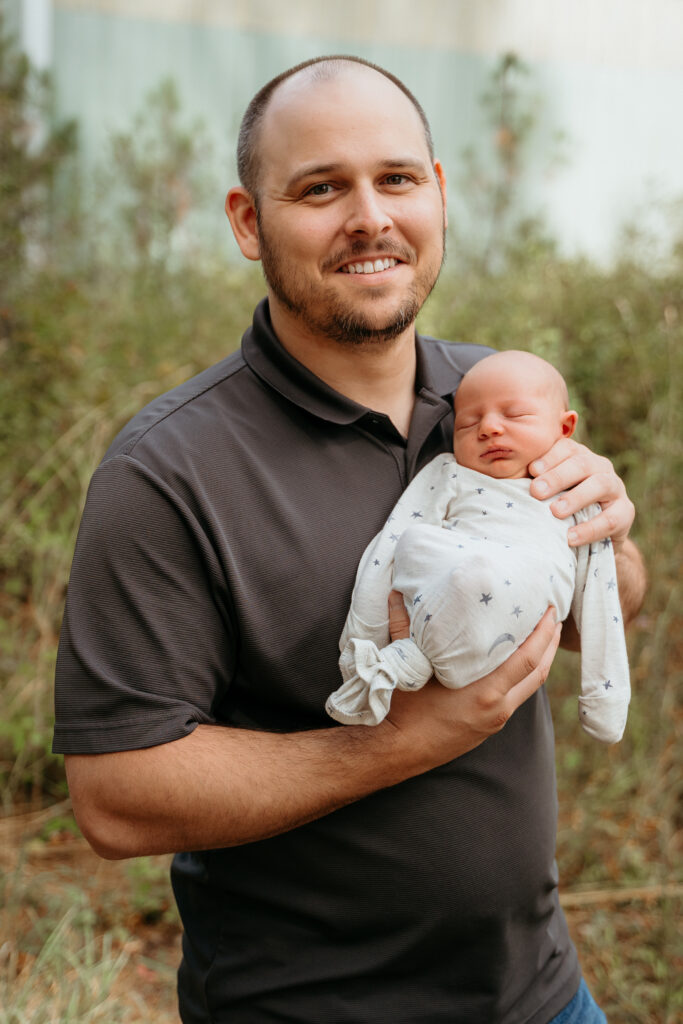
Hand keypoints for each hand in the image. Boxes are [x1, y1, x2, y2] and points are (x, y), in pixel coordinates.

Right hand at [386, 592, 560, 765]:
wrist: (397, 751)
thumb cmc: (402, 709)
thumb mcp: (407, 664)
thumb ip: (404, 627)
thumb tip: (395, 594)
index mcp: (485, 692)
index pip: (528, 659)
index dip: (543, 634)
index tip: (549, 610)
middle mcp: (497, 708)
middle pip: (539, 673)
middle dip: (550, 644)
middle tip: (554, 617)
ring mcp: (494, 720)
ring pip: (529, 687)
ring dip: (541, 661)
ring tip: (544, 636)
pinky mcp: (488, 727)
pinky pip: (515, 697)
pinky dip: (523, 676)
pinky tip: (517, 663)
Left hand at [528, 438, 634, 549]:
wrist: (593, 538)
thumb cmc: (562, 510)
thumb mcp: (549, 494)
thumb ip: (534, 483)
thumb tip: (503, 479)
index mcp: (579, 456)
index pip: (565, 448)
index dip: (548, 457)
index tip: (530, 470)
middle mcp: (599, 467)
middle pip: (581, 463)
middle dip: (557, 477)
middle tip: (535, 491)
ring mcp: (616, 488)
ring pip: (600, 485)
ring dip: (576, 497)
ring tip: (555, 512)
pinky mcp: (626, 512)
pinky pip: (611, 518)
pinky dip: (589, 528)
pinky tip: (570, 537)